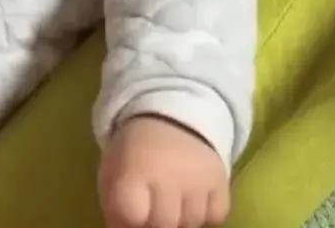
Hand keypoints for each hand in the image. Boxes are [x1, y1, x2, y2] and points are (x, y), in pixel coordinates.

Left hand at [99, 116, 229, 227]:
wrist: (170, 117)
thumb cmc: (136, 152)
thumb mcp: (113, 172)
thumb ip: (115, 208)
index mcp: (134, 168)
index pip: (133, 215)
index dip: (132, 219)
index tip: (133, 210)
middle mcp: (169, 174)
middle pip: (164, 224)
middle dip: (156, 222)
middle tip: (153, 207)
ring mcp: (198, 177)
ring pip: (191, 223)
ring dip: (181, 219)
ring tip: (173, 199)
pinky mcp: (221, 178)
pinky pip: (216, 215)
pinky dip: (206, 214)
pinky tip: (194, 197)